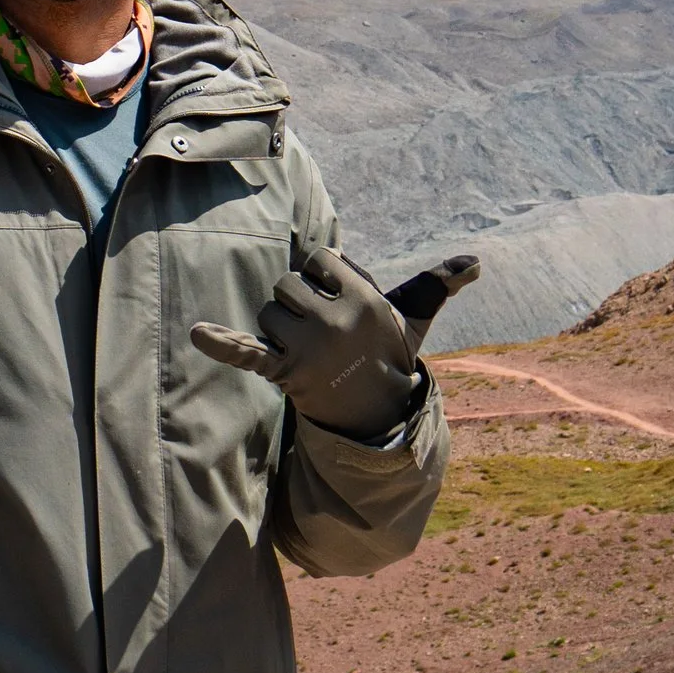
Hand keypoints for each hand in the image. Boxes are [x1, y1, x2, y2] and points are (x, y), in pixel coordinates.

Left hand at [190, 245, 469, 437]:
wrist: (374, 415)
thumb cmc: (389, 356)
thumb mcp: (414, 319)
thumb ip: (438, 284)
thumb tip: (477, 261)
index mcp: (364, 301)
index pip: (321, 257)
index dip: (328, 275)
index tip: (343, 299)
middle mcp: (336, 322)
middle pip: (288, 283)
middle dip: (300, 301)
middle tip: (324, 331)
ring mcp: (309, 349)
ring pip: (269, 312)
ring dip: (279, 326)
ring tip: (308, 350)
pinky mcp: (284, 373)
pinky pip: (248, 353)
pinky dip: (222, 344)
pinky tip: (196, 334)